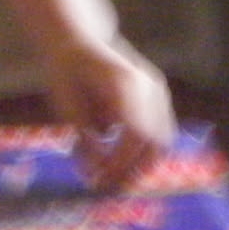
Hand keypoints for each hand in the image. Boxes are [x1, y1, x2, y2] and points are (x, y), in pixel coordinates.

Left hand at [43, 36, 175, 189]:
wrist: (76, 41)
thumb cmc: (67, 71)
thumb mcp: (67, 105)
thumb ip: (83, 137)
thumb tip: (93, 171)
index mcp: (127, 84)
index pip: (136, 133)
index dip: (121, 162)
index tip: (100, 180)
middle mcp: (149, 86)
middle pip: (155, 141)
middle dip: (133, 170)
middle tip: (107, 188)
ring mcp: (157, 90)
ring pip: (161, 140)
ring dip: (139, 164)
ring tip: (112, 178)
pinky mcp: (157, 97)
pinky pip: (158, 132)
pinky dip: (141, 151)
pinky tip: (116, 160)